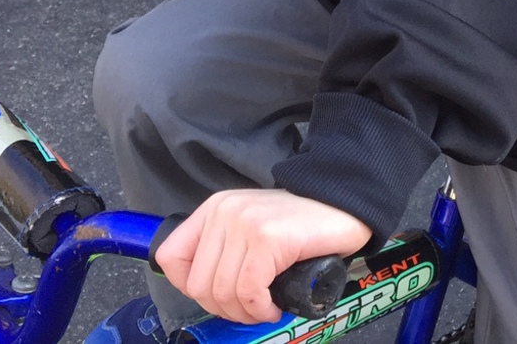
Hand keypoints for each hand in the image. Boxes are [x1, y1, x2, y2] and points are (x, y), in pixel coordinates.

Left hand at [156, 188, 370, 324]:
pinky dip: (261, 308)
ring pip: (224, 292)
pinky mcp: (268, 238)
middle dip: (224, 309)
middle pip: (199, 285)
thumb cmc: (300, 224)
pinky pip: (250, 290)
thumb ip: (224, 251)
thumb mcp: (250, 229)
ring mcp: (245, 223)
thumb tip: (206, 295)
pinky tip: (274, 306)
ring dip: (246, 313)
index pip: (171, 258)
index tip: (219, 296)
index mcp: (214, 209)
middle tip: (250, 310)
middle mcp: (224, 212)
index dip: (190, 287)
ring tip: (265, 309)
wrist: (344, 203)